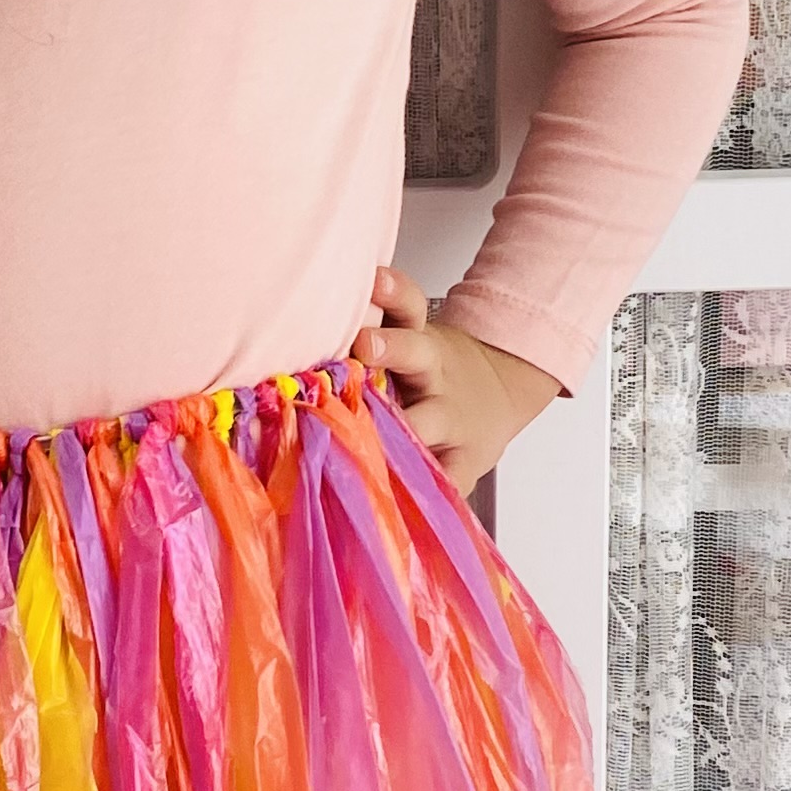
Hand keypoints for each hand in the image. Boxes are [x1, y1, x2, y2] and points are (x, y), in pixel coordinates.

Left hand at [347, 263, 558, 495]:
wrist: (499, 393)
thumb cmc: (430, 371)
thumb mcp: (408, 339)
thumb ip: (368, 334)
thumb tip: (290, 322)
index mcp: (417, 339)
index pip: (407, 306)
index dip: (391, 291)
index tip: (371, 280)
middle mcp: (433, 374)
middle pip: (415, 351)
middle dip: (390, 347)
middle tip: (364, 343)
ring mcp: (449, 418)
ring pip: (426, 419)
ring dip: (403, 426)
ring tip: (375, 438)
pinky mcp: (464, 461)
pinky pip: (444, 480)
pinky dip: (426, 491)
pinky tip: (403, 510)